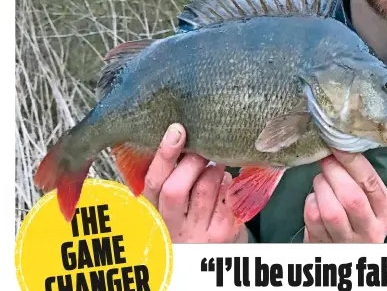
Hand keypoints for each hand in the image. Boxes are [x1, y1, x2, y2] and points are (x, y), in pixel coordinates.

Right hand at [143, 123, 247, 242]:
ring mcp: (200, 234)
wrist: (212, 260)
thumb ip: (172, 180)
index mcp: (155, 216)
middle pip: (176, 188)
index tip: (176, 131)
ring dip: (214, 169)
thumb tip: (181, 136)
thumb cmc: (191, 224)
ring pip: (206, 187)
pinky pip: (227, 196)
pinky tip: (226, 185)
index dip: (164, 155)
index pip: (154, 184)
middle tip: (203, 151)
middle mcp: (173, 229)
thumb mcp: (173, 209)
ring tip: (216, 168)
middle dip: (193, 161)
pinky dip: (228, 183)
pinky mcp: (225, 233)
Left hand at [303, 150, 386, 242]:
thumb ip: (361, 179)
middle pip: (351, 197)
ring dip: (321, 186)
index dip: (352, 161)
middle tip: (326, 160)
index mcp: (386, 214)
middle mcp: (371, 231)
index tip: (337, 144)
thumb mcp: (370, 201)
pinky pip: (313, 218)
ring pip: (330, 210)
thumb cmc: (357, 217)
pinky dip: (310, 201)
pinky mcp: (324, 245)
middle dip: (334, 172)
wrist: (344, 251)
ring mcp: (346, 241)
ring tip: (321, 179)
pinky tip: (315, 198)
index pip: (371, 183)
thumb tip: (342, 147)